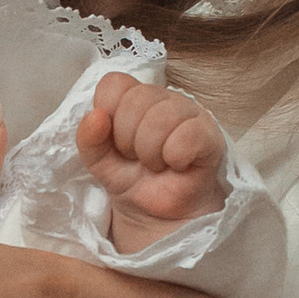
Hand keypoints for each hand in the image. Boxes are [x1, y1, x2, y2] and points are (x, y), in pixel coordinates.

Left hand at [78, 74, 226, 239]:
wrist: (158, 214)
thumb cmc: (132, 178)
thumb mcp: (98, 161)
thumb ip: (88, 138)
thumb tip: (96, 116)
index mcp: (135, 96)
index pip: (114, 84)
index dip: (109, 115)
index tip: (116, 141)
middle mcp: (163, 98)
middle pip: (135, 100)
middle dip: (127, 140)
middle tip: (138, 158)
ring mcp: (189, 113)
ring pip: (159, 119)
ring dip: (150, 153)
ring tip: (156, 164)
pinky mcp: (210, 135)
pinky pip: (188, 136)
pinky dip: (174, 157)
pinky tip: (177, 165)